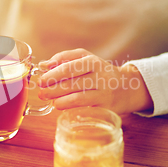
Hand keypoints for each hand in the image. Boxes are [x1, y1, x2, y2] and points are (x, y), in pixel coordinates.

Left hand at [37, 49, 152, 114]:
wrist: (126, 87)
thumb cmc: (98, 71)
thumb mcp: (84, 59)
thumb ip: (64, 59)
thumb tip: (44, 65)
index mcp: (92, 61)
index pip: (69, 67)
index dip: (53, 74)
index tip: (42, 80)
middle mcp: (100, 76)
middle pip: (72, 83)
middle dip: (53, 89)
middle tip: (41, 92)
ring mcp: (103, 92)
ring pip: (77, 97)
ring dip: (59, 100)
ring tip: (49, 100)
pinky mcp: (105, 107)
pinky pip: (84, 108)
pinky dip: (69, 107)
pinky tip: (60, 106)